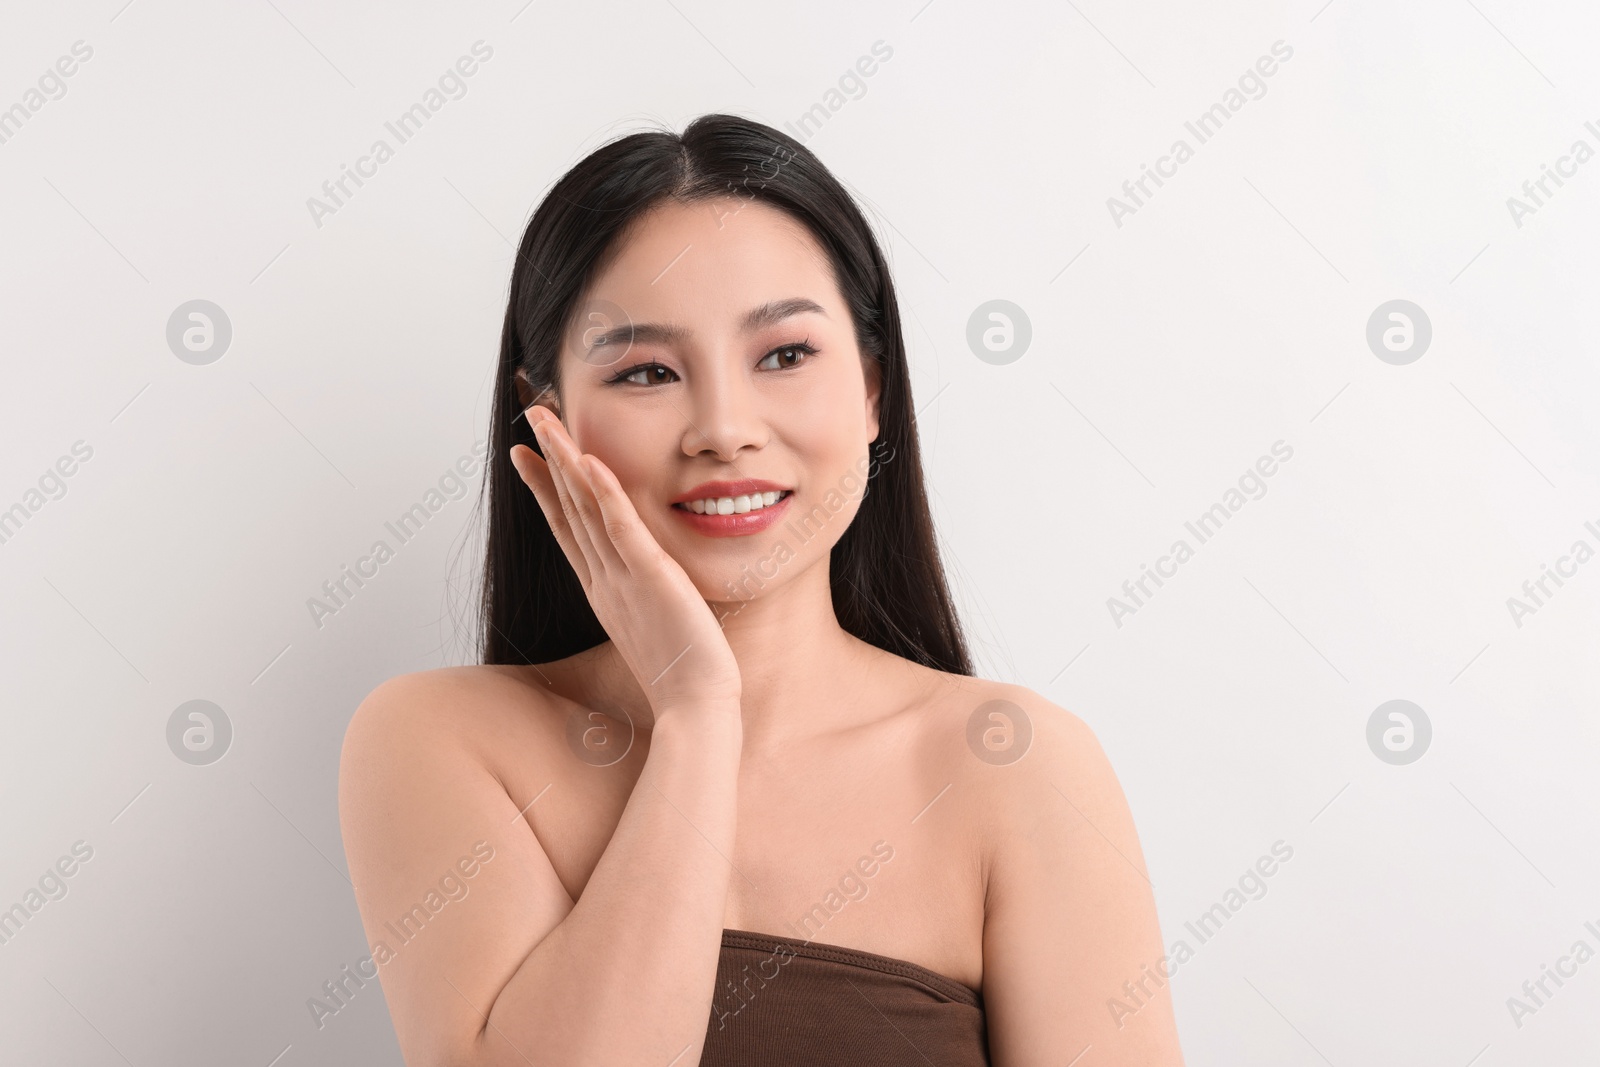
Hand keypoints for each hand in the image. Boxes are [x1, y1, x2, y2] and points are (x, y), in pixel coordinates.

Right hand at [509, 406, 742, 718]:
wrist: (695, 705)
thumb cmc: (682, 673)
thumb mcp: (655, 623)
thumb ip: (644, 596)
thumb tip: (646, 582)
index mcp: (604, 588)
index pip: (568, 526)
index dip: (546, 487)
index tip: (527, 454)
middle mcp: (605, 578)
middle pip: (568, 507)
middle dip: (549, 459)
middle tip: (531, 418)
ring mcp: (623, 577)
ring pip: (585, 509)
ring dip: (566, 461)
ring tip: (546, 422)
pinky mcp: (651, 577)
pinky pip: (623, 528)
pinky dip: (605, 494)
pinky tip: (589, 462)